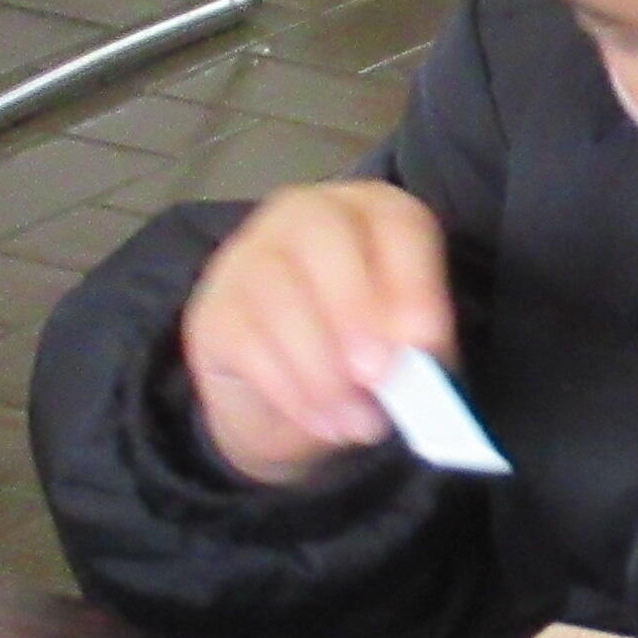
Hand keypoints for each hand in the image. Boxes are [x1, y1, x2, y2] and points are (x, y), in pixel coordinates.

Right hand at [176, 182, 455, 483]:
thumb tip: (415, 357)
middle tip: (377, 375)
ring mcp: (247, 257)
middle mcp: (304, 217)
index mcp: (370, 214)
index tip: (426, 341)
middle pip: (322, 236)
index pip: (393, 220)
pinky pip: (247, 343)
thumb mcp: (402, 350)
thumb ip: (412, 345)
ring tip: (358, 422)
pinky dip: (292, 391)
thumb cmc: (360, 358)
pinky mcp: (212, 311)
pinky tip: (323, 422)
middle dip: (354, 308)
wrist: (286, 402)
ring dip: (324, 370)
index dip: (412, 279)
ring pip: (278, 294)